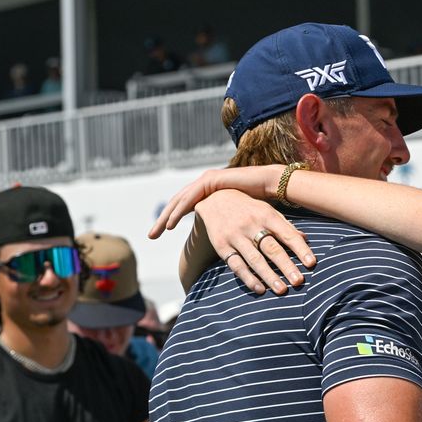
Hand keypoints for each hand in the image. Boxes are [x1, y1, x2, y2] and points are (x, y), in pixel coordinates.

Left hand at [148, 164, 283, 237]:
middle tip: (151, 236)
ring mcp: (205, 180)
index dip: (170, 221)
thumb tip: (220, 241)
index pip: (184, 208)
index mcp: (207, 192)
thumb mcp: (234, 217)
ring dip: (166, 217)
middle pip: (177, 204)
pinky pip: (190, 198)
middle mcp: (203, 184)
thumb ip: (223, 223)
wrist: (271, 185)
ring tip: (157, 232)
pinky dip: (179, 211)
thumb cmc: (258, 203)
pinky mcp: (210, 180)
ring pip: (179, 201)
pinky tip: (171, 224)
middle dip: (162, 220)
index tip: (160, 235)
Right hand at [199, 190, 316, 295]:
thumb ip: (284, 224)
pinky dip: (249, 278)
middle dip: (286, 266)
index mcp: (266, 214)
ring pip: (255, 259)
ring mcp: (235, 236)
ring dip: (269, 276)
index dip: (300, 249)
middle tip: (299, 281)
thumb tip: (304, 238)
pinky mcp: (222, 246)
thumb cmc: (247, 207)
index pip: (287, 234)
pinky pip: (237, 265)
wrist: (214, 199)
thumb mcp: (266, 210)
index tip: (311, 263)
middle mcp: (251, 224)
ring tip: (282, 290)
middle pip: (271, 248)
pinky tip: (260, 289)